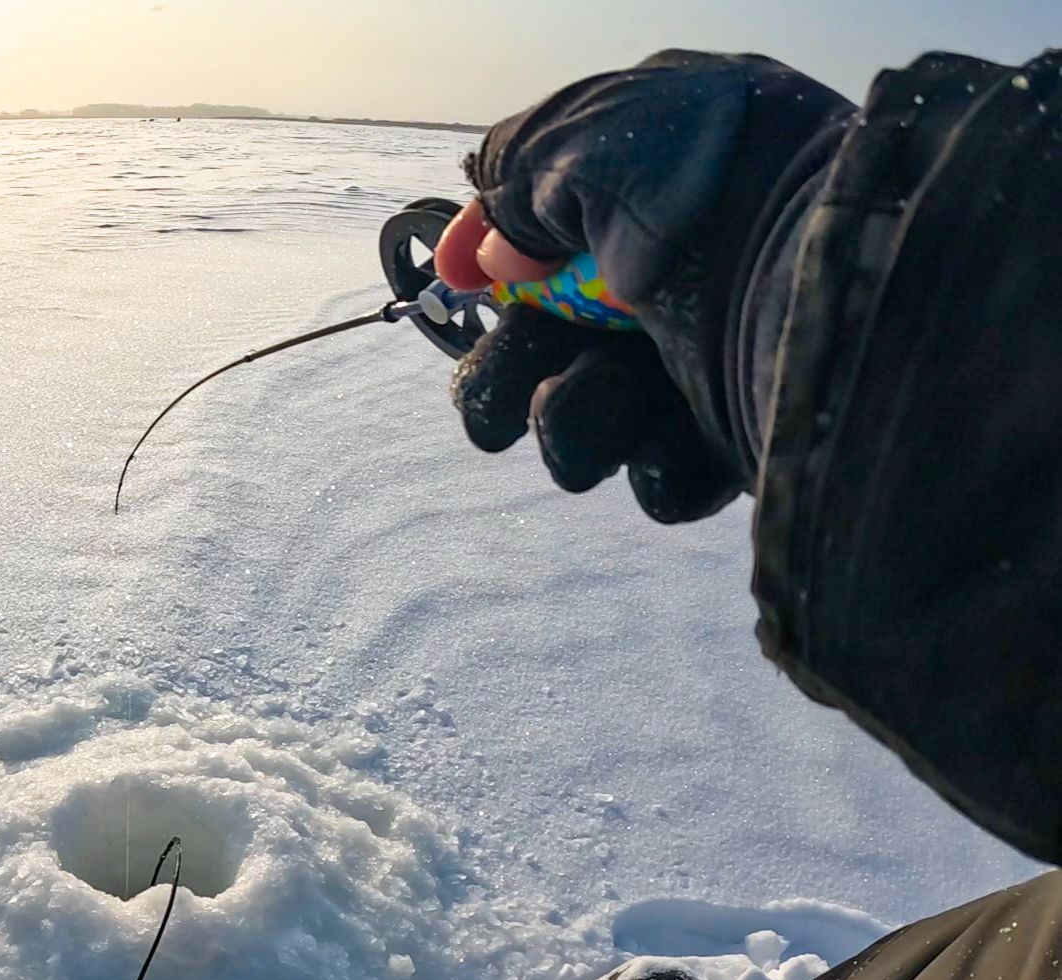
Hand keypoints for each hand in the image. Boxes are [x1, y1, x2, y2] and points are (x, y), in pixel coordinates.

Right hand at [437, 50, 851, 521]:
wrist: (870, 273)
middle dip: (499, 391)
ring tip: (596, 416)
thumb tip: (491, 250)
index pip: (538, 243)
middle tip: (493, 419)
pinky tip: (677, 447)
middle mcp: (670, 287)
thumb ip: (534, 182)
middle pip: (544, 352)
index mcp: (639, 208)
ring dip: (572, 426)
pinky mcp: (746, 441)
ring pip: (591, 425)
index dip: (489, 274)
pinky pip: (666, 482)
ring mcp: (708, 366)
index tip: (466, 290)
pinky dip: (656, 473)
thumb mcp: (622, 139)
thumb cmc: (755, 180)